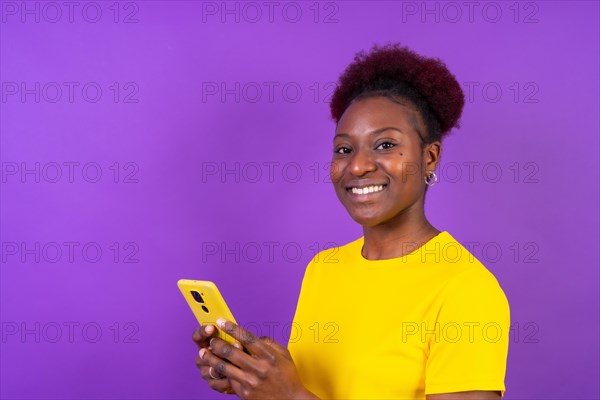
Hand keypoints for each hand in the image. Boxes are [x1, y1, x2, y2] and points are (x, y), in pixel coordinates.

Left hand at [199, 318, 318, 399]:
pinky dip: (221, 373)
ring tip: (204, 353)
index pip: (247, 338)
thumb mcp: (284, 355)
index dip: (232, 328)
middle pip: (232, 352)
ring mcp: (250, 382)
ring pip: (224, 367)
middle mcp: (258, 368)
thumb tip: (254, 336)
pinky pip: (229, 379)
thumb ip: (269, 343)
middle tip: (211, 339)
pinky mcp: (244, 393)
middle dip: (217, 343)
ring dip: (211, 358)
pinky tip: (214, 368)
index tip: (221, 321)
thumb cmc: (288, 376)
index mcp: (269, 356)